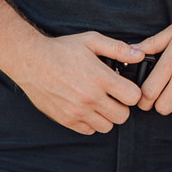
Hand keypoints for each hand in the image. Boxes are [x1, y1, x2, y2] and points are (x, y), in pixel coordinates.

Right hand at [0, 31, 145, 135]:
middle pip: (123, 116)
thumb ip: (118, 48)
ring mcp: (78, 111)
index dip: (133, 92)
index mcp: (100, 78)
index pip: (133, 97)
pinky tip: (87, 108)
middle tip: (114, 96)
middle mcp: (91, 98)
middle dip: (122, 106)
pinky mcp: (66, 120)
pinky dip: (91, 122)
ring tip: (100, 102)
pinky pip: (89, 130)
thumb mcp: (91, 40)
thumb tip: (140, 54)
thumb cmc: (62, 49)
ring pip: (107, 126)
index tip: (126, 87)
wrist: (31, 62)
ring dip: (107, 116)